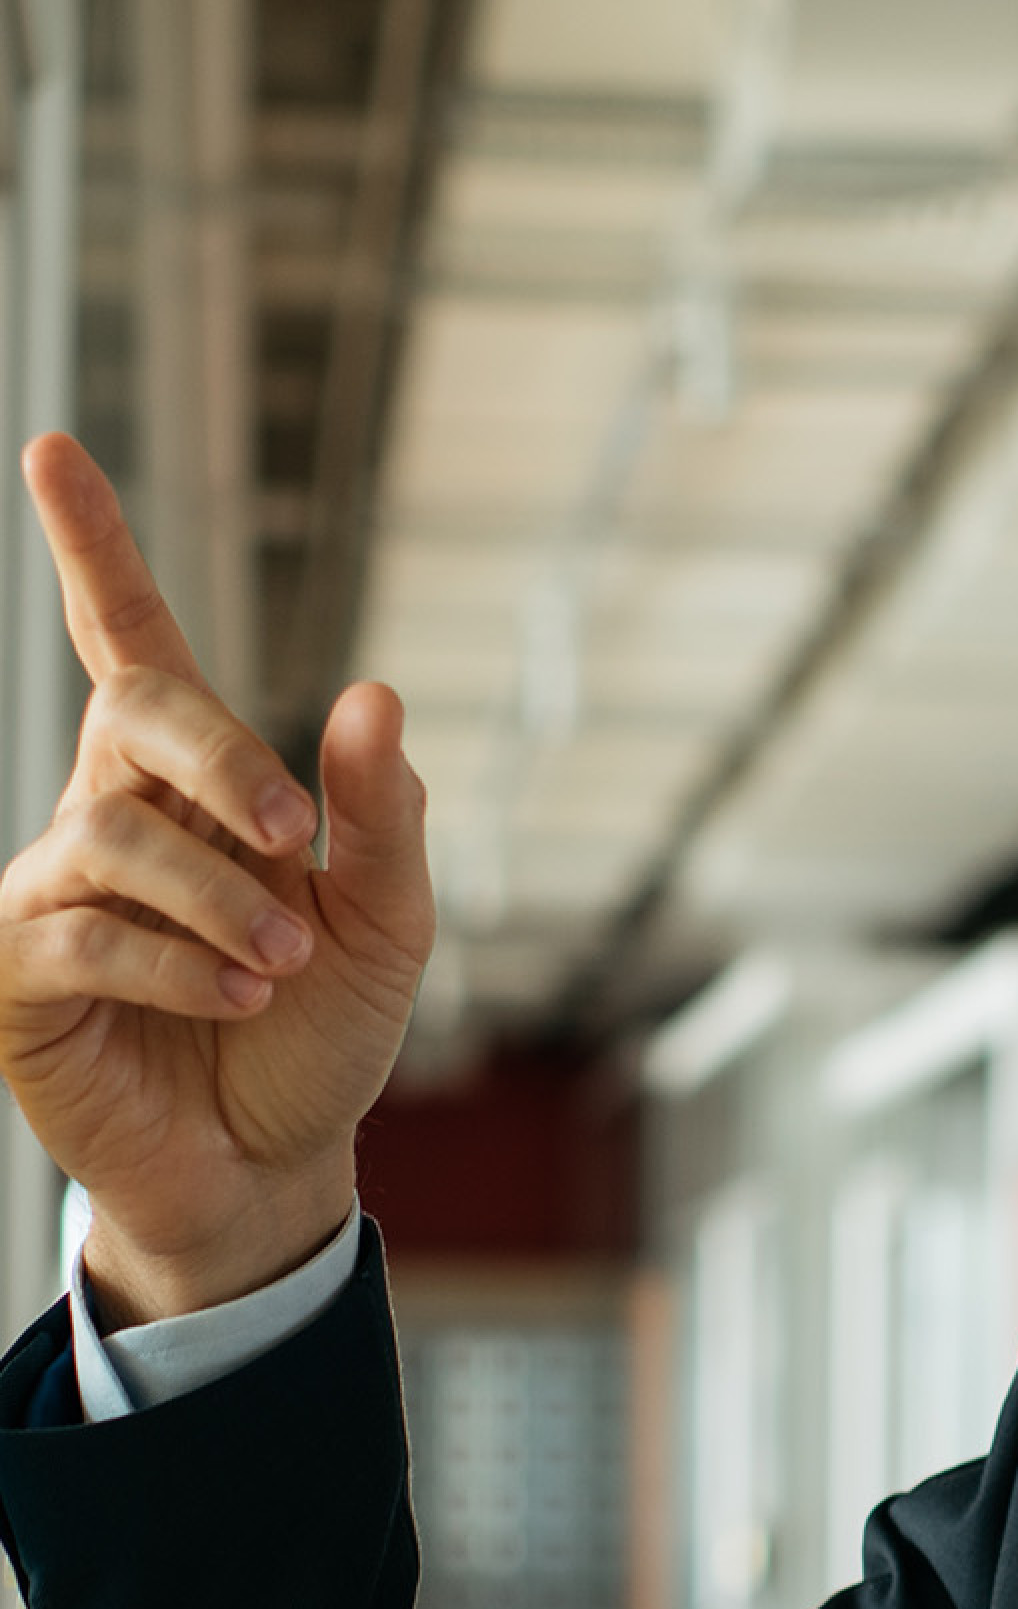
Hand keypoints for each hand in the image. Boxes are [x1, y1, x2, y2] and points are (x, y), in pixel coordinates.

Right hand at [0, 434, 434, 1320]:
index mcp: (197, 786)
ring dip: (223, 899)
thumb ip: (384, 817)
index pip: (135, 645)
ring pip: (117, 838)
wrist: (276, 1159)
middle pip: (134, 714)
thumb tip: (371, 692)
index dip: (96, 550)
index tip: (52, 448)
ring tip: (284, 961)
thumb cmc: (324, 1031)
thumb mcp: (389, 922)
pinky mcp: (19, 977)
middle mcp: (112, 817)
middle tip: (298, 833)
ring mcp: (55, 895)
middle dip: (221, 755)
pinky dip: (180, 962)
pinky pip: (84, 932)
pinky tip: (237, 992)